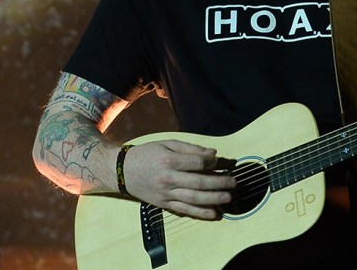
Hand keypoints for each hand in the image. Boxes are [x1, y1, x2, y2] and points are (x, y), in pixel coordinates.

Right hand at [122, 140, 236, 219]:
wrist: (123, 171)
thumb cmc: (147, 154)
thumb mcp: (167, 143)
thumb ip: (190, 149)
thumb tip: (212, 154)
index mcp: (168, 161)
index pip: (196, 163)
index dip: (211, 163)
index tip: (218, 161)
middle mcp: (167, 179)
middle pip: (198, 183)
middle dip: (219, 183)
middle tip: (233, 182)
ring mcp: (166, 194)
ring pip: (194, 199)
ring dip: (214, 200)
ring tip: (228, 197)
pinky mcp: (164, 204)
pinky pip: (185, 211)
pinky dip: (200, 213)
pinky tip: (214, 214)